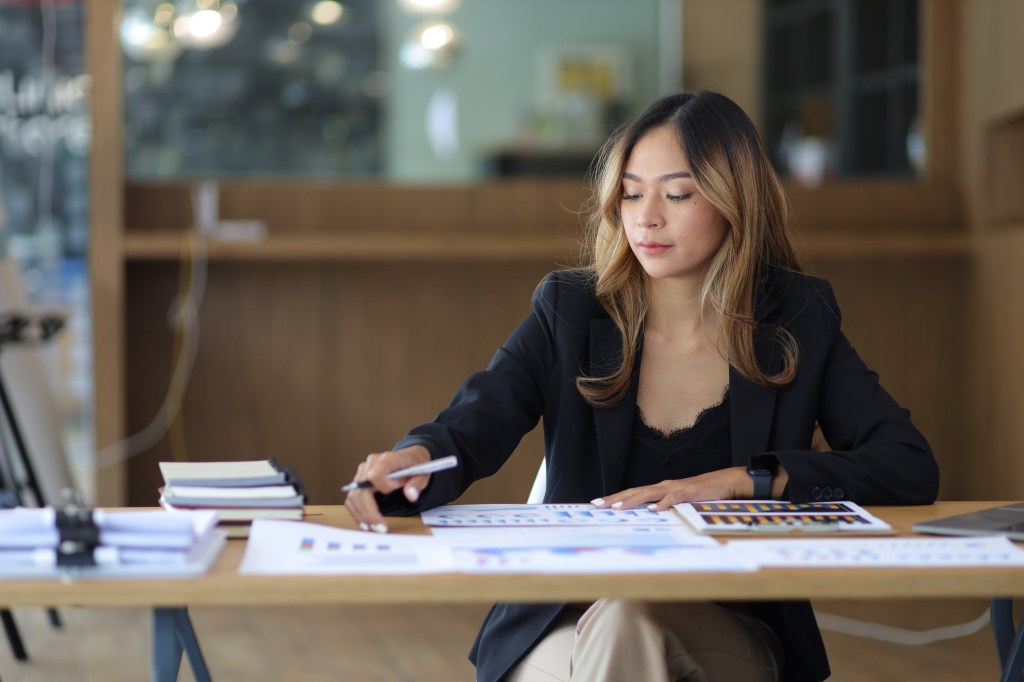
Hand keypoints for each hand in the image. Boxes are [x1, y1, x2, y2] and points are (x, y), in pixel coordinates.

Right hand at [344, 445, 430, 532]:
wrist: (410, 458)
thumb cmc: (415, 466)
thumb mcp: (422, 474)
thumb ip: (416, 485)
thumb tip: (410, 495)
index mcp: (387, 458)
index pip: (374, 474)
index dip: (383, 487)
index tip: (393, 492)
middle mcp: (371, 463)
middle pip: (361, 489)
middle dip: (369, 512)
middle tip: (380, 528)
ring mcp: (363, 471)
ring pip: (354, 495)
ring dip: (362, 515)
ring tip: (373, 529)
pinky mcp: (359, 479)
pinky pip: (353, 497)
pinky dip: (357, 512)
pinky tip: (366, 523)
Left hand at [591, 466, 754, 511]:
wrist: (726, 481)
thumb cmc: (702, 493)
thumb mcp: (680, 502)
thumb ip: (665, 507)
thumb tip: (649, 518)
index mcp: (660, 489)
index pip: (632, 493)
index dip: (615, 498)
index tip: (597, 504)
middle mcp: (664, 486)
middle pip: (635, 492)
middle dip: (615, 498)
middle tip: (597, 505)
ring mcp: (676, 488)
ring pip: (649, 493)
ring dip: (632, 500)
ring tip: (617, 508)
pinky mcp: (690, 492)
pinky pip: (675, 498)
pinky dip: (664, 503)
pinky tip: (655, 509)